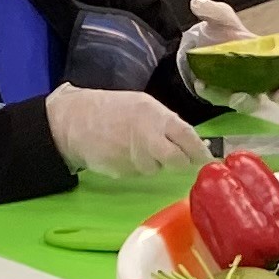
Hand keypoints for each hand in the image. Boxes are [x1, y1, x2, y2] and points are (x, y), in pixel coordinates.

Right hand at [45, 83, 211, 179]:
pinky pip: (138, 172)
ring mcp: (134, 155)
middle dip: (181, 163)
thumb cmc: (111, 110)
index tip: (206, 158)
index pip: (188, 136)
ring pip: (157, 168)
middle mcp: (148, 136)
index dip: (199, 150)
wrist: (73, 121)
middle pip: (177, 160)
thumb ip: (167, 124)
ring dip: (154, 163)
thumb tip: (194, 141)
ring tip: (138, 147)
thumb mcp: (142, 106)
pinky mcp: (122, 170)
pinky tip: (123, 153)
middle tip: (179, 161)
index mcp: (155, 115)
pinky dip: (136, 166)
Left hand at [175, 0, 278, 101]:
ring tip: (237, 96)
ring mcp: (245, 91)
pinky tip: (202, 84)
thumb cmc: (222, 36)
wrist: (198, 51)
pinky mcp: (224, 98)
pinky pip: (220, 99)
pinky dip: (212, 93)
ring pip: (253, 104)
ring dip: (247, 101)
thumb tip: (198, 4)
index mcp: (272, 55)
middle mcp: (264, 78)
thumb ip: (214, 11)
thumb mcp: (220, 19)